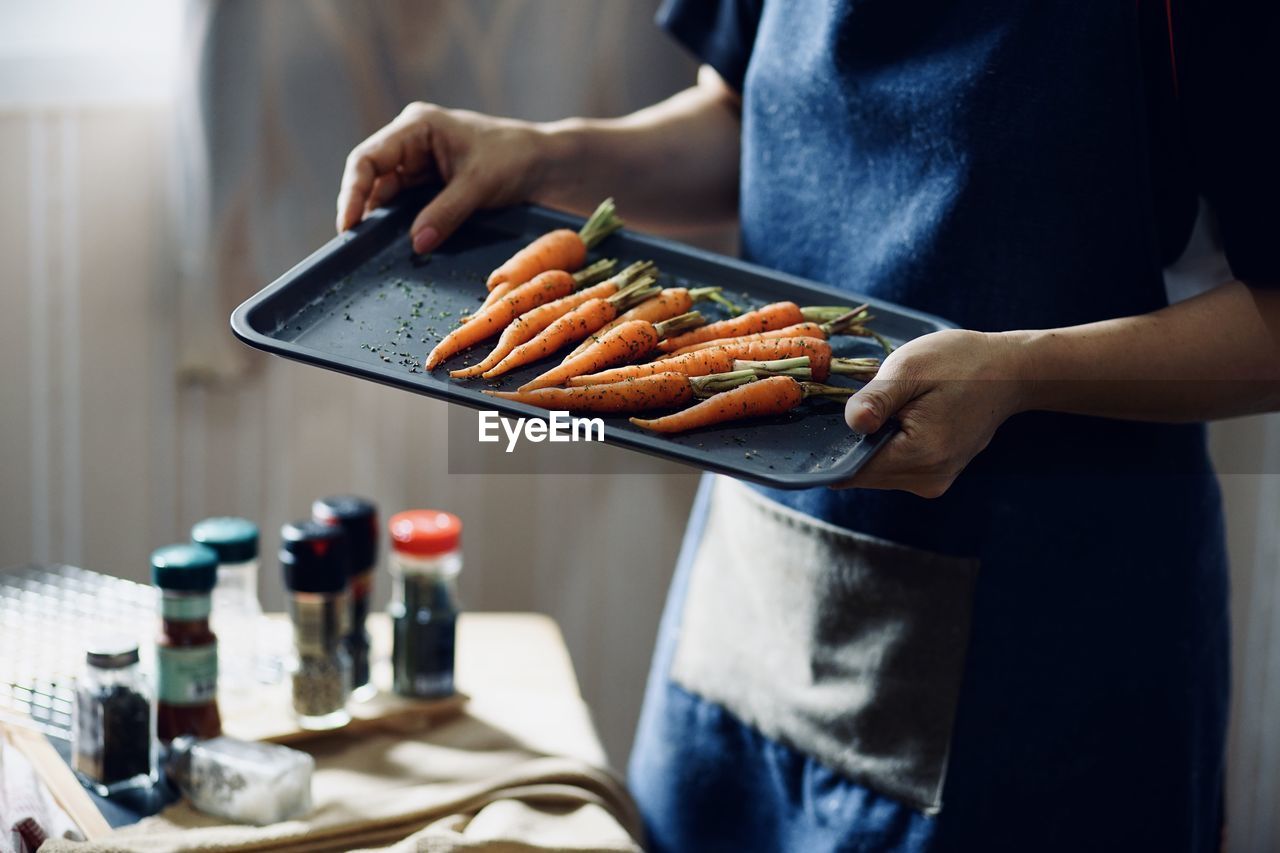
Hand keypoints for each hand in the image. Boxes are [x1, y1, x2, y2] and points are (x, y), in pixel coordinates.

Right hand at [336, 102, 554, 252]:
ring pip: (387, 197)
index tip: (349, 225)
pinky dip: (402, 226)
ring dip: (382, 223)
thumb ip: (446, 212)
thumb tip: (416, 244)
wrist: (544, 164)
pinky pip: (406, 208)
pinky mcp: (430, 187)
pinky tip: (397, 247)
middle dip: (364, 211)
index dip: (353, 192)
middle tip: (356, 247)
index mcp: (417, 127)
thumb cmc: (514, 158)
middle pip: (371, 178)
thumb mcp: (479, 184)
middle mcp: (410, 143)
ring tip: (372, 252)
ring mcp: (419, 165)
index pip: (368, 158)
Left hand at [838, 329, 1030, 497]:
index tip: (825, 422)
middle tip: (863, 403)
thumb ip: (877, 398)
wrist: (1009, 373)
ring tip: (888, 407)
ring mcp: (933, 481)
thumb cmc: (960, 363)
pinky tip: (898, 418)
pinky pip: (894, 467)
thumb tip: (851, 423)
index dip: (831, 447)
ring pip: (876, 471)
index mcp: (920, 455)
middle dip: (852, 442)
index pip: (853, 469)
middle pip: (863, 472)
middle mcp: (927, 479)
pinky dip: (885, 446)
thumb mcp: (911, 367)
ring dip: (870, 443)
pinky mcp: (936, 476)